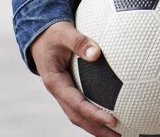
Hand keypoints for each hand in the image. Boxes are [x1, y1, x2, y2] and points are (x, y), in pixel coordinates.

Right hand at [31, 21, 121, 136]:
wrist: (40, 35)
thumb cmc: (52, 33)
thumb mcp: (63, 33)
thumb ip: (78, 41)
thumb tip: (96, 53)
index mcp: (55, 82)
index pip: (77, 103)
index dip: (94, 114)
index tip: (113, 120)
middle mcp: (59, 91)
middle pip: (78, 117)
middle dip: (97, 129)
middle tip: (119, 136)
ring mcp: (64, 93)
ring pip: (79, 115)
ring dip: (96, 127)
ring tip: (118, 134)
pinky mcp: (70, 90)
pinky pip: (82, 106)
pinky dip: (94, 115)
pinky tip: (110, 117)